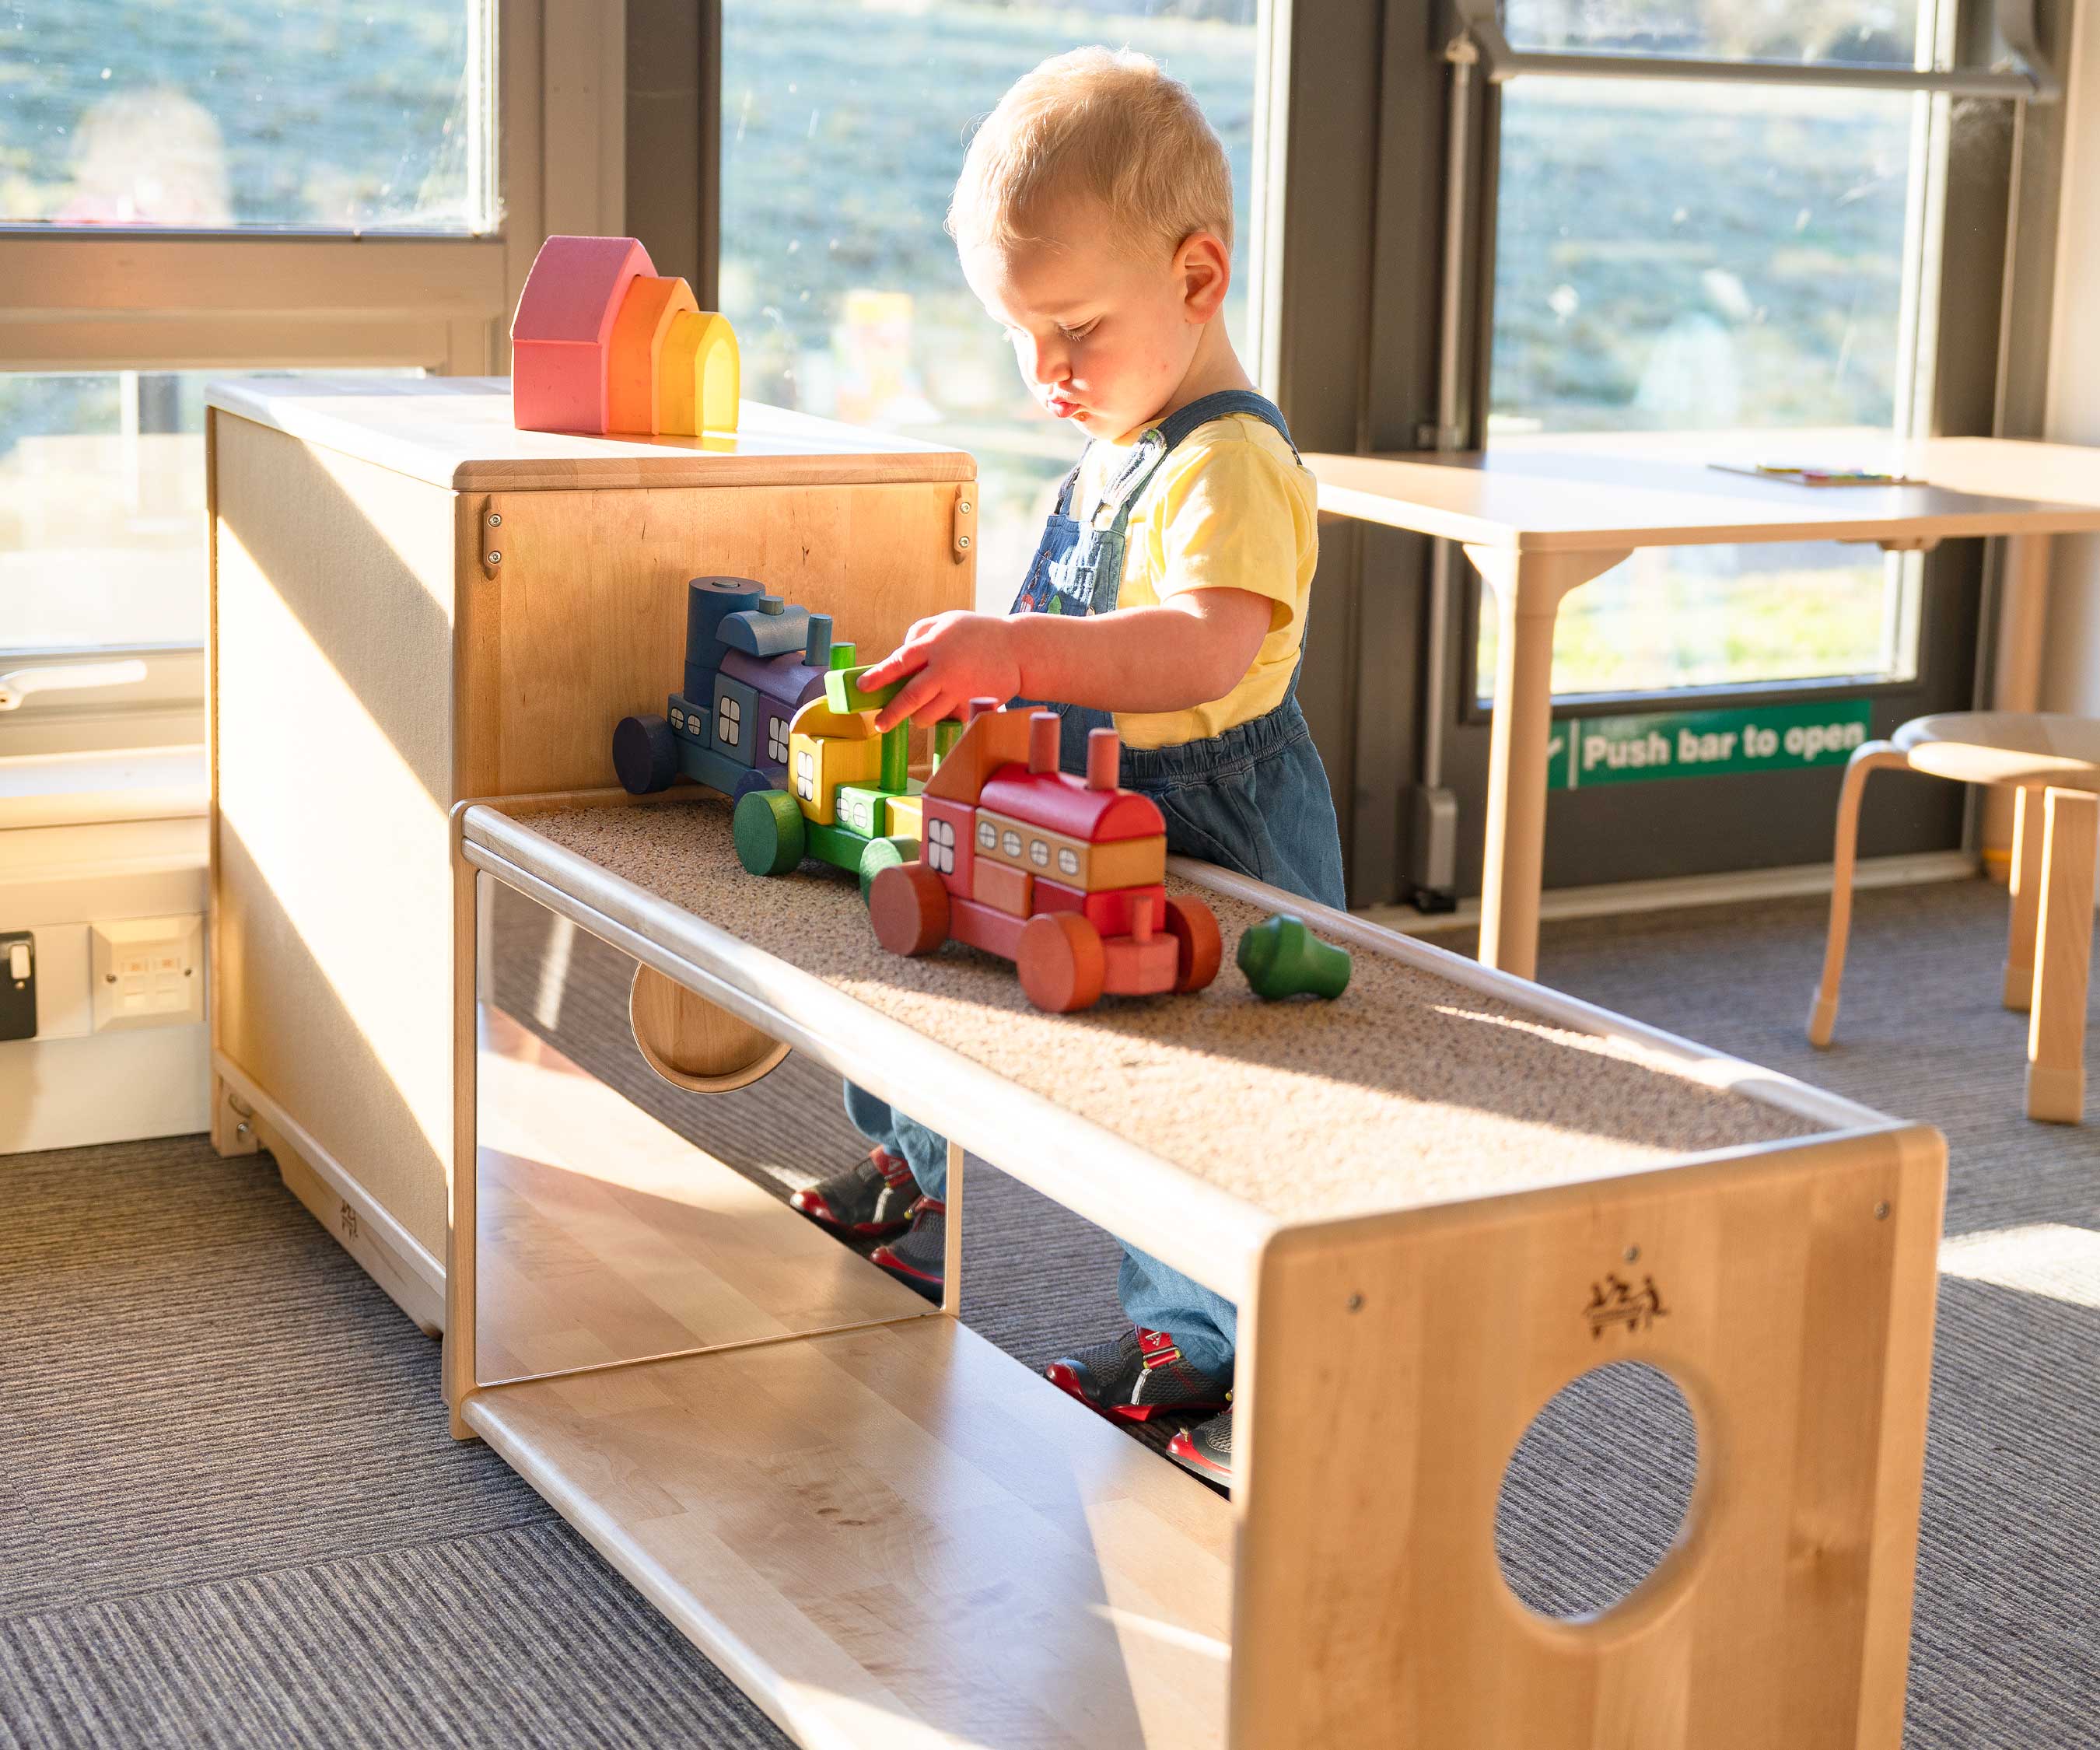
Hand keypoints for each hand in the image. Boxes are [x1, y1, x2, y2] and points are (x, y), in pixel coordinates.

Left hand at [863, 611, 1024, 732]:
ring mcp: (960, 690)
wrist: (1020, 649)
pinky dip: (944, 718)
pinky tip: (948, 708)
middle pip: (910, 697)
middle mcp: (944, 669)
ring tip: (916, 714)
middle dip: (891, 713)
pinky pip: (950, 720)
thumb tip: (899, 654)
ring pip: (928, 715)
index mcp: (934, 645)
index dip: (878, 676)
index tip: (862, 687)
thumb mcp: (948, 620)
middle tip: (879, 724)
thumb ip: (920, 633)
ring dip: (918, 718)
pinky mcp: (974, 705)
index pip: (899, 662)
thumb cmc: (979, 633)